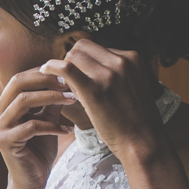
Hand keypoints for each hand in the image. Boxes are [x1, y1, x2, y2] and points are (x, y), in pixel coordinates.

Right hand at [0, 68, 78, 188]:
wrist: (32, 182)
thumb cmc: (39, 151)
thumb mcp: (47, 120)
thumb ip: (50, 101)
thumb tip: (64, 77)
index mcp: (2, 106)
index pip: (19, 79)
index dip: (42, 73)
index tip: (66, 74)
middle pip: (17, 84)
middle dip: (46, 81)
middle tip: (69, 83)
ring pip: (23, 101)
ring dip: (51, 98)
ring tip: (72, 99)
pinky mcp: (5, 142)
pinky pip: (31, 126)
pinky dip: (52, 125)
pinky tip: (67, 130)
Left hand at [38, 39, 164, 159]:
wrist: (143, 141)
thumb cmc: (135, 119)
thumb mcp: (132, 85)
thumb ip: (115, 72)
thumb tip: (90, 66)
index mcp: (132, 58)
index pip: (96, 47)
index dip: (83, 59)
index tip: (78, 72)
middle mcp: (121, 61)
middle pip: (82, 47)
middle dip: (72, 61)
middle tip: (68, 78)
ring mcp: (108, 75)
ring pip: (73, 56)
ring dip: (63, 68)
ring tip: (63, 84)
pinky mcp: (94, 90)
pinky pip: (66, 69)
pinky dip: (51, 67)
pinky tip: (45, 71)